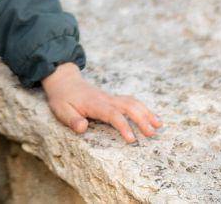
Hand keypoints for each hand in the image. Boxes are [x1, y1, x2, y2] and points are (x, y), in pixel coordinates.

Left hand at [40, 62, 161, 142]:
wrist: (64, 81)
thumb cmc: (63, 98)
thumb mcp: (61, 110)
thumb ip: (72, 120)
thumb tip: (83, 128)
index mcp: (95, 104)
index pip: (112, 114)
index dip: (123, 126)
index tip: (132, 139)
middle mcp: (106, 99)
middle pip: (128, 106)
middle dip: (141, 119)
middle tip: (152, 134)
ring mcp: (111, 98)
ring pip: (132, 102)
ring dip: (146, 113)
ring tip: (159, 125)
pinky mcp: (113, 99)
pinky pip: (131, 102)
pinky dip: (143, 108)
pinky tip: (152, 117)